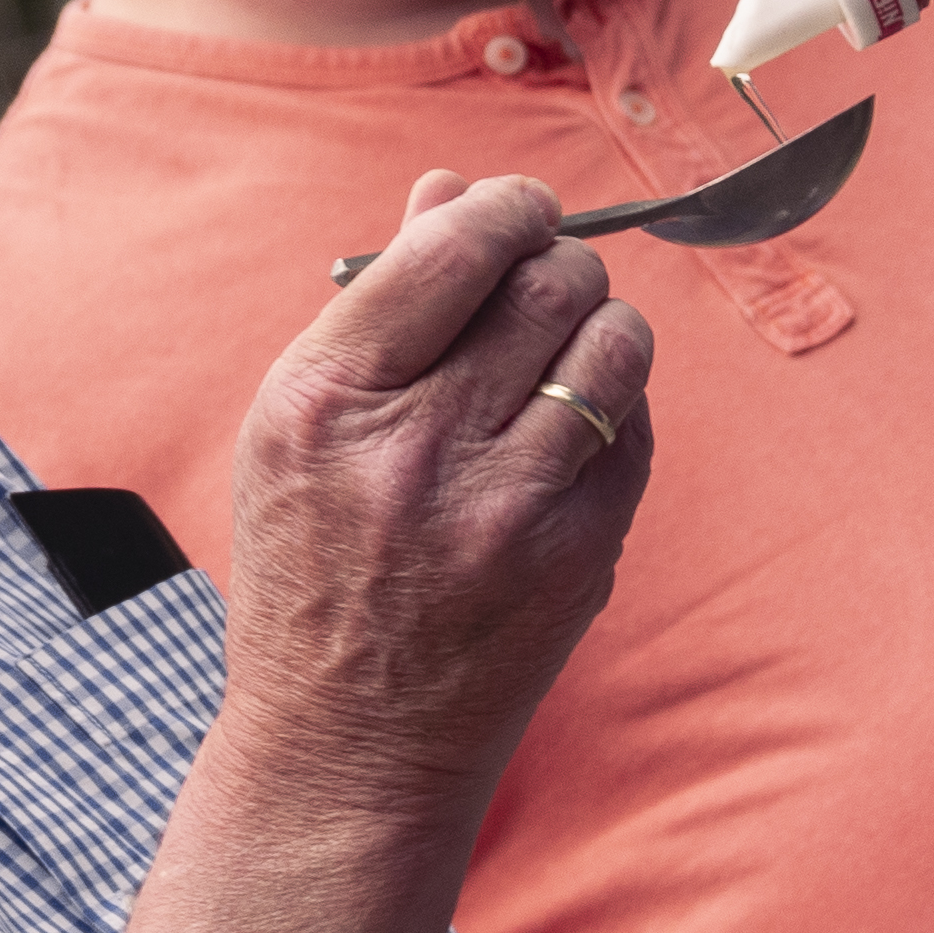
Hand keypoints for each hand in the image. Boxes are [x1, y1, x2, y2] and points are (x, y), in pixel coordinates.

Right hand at [211, 170, 651, 831]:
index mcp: (326, 401)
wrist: (348, 742)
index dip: (505, 204)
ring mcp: (506, 509)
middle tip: (547, 269)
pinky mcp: (579, 557)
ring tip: (573, 335)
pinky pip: (637, 428)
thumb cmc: (314, 565)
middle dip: (559, 255)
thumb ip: (376, 303)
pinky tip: (577, 420)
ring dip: (604, 318)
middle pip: (545, 282)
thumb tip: (452, 191)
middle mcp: (416, 450)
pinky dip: (619, 401)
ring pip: (612, 343)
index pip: (450, 249)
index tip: (519, 205)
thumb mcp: (297, 428)